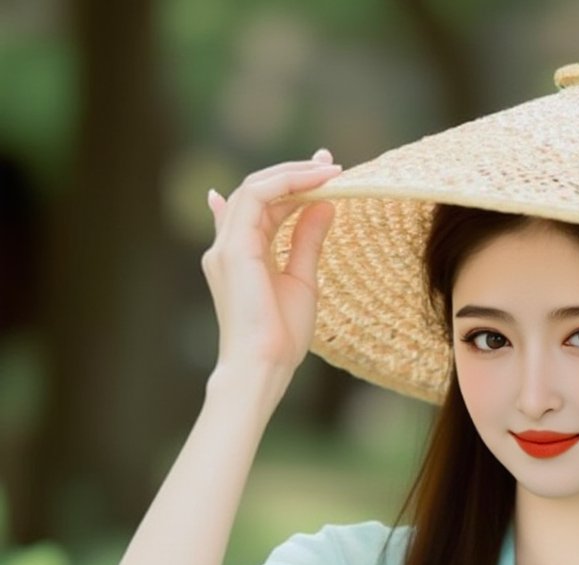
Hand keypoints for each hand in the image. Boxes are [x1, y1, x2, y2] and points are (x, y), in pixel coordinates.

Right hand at [202, 148, 341, 380]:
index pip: (263, 205)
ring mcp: (226, 245)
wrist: (264, 365)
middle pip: (257, 190)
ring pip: (254, 187)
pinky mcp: (234, 247)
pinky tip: (315, 182)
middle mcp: (227, 245)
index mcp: (241, 254)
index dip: (293, 183)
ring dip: (292, 173)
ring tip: (328, 170)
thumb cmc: (281, 336)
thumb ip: (307, 240)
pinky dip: (285, 183)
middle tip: (331, 163)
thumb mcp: (302, 280)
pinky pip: (255, 195)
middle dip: (294, 171)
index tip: (327, 174)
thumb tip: (325, 204)